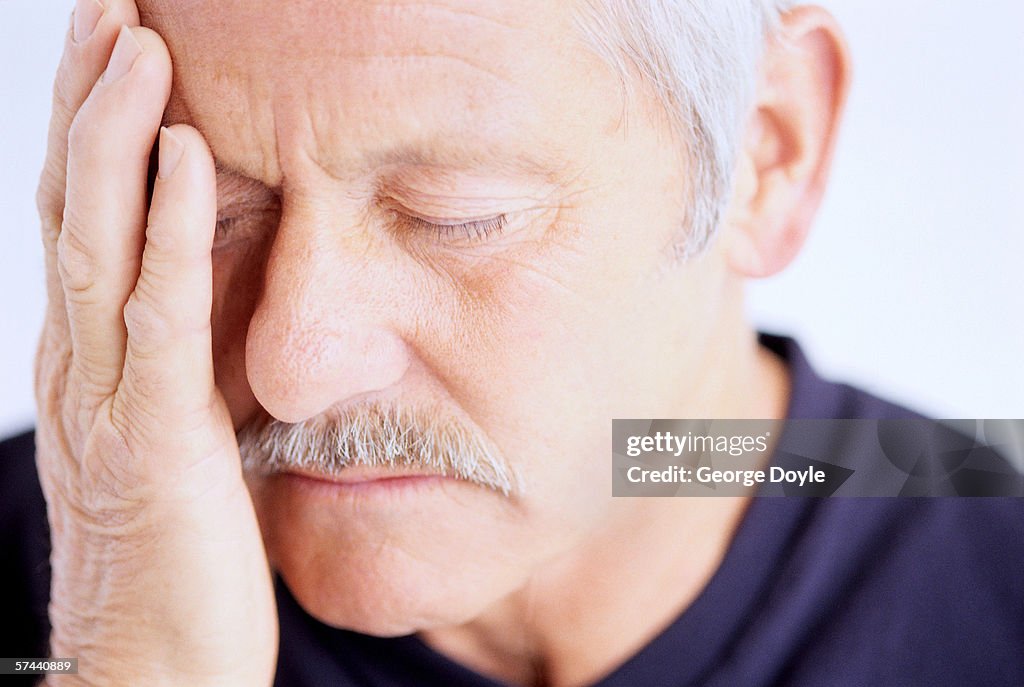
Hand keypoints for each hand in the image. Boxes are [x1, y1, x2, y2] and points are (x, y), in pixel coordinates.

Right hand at [33, 1, 276, 683]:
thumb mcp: (169, 437)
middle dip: (88, 102)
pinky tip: (184, 156)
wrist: (152, 665)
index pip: (83, 220)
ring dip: (116, 135)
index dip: (93, 130)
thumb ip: (172, 368)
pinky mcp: (159, 435)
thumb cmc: (173, 557)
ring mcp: (111, 396)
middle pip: (75, 205)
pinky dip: (170, 228)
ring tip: (136, 43)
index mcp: (92, 360)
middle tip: (110, 7)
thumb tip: (198, 302)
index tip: (117, 49)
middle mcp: (83, 363)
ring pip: (98, 238)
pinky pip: (160, 313)